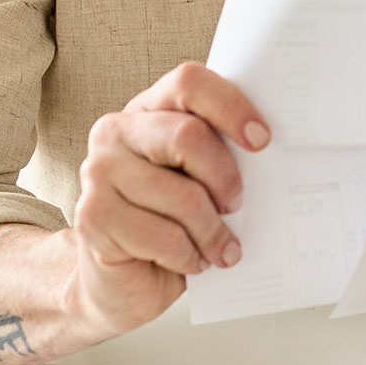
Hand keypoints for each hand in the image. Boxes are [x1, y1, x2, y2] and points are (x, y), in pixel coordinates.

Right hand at [67, 63, 268, 337]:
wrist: (119, 281)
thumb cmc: (170, 222)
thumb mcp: (198, 180)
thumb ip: (218, 155)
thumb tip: (273, 152)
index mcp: (148, 108)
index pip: (189, 83)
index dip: (231, 107)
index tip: (262, 140)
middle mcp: (116, 131)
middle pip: (188, 136)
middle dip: (225, 178)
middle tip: (236, 205)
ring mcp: (99, 172)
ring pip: (182, 196)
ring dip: (213, 231)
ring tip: (221, 248)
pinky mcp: (92, 217)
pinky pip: (164, 237)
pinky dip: (190, 256)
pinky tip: (191, 261)